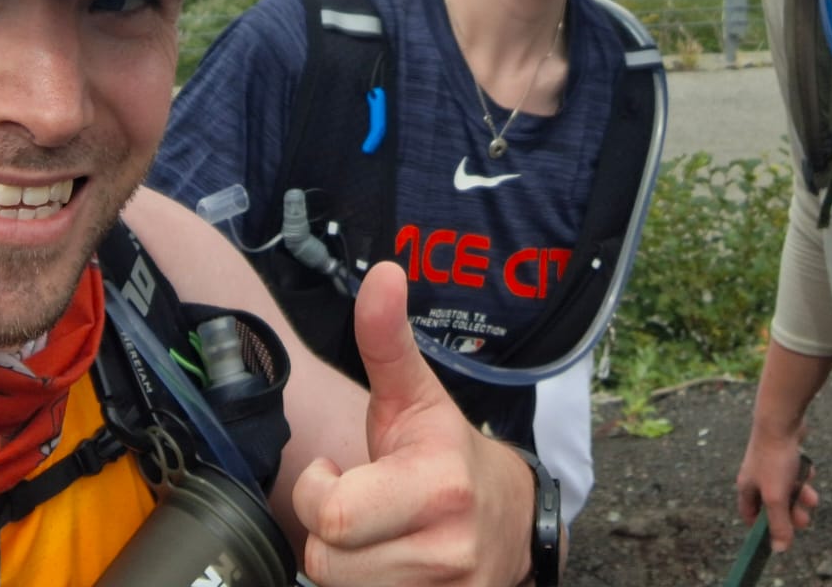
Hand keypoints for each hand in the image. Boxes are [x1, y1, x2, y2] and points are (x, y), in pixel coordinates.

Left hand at [292, 262, 534, 586]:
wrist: (513, 518)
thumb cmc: (446, 452)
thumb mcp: (414, 395)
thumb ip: (386, 340)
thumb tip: (383, 273)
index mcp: (437, 486)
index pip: (329, 516)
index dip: (318, 490)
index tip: (339, 471)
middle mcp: (448, 548)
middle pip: (328, 563)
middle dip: (330, 534)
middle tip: (356, 507)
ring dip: (348, 566)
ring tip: (375, 535)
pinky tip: (386, 562)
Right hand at [735, 430, 818, 550]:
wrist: (781, 420)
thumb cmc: (774, 459)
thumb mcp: (776, 497)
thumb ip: (778, 523)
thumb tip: (779, 550)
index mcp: (746, 487)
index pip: (749, 514)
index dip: (761, 528)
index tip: (777, 536)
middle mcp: (755, 476)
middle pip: (772, 504)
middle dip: (789, 513)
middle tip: (803, 520)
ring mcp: (769, 463)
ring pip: (786, 488)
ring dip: (800, 496)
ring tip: (813, 499)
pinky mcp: (783, 452)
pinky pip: (794, 471)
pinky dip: (803, 475)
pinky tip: (809, 473)